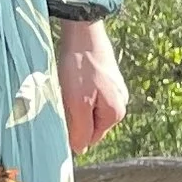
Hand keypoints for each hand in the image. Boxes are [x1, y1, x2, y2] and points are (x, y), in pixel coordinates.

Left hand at [58, 18, 126, 155]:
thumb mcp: (77, 103)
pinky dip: (77, 90)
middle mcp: (120, 103)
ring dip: (74, 103)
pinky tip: (71, 78)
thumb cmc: (80, 68)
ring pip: (88, 108)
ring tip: (66, 86)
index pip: (89, 139)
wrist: (84, 31)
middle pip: (90, 123)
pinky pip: (89, 94)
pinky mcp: (107, 78)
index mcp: (115, 114)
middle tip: (62, 99)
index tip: (60, 115)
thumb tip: (80, 150)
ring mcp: (115, 90)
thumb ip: (80, 130)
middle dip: (74, 116)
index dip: (72, 131)